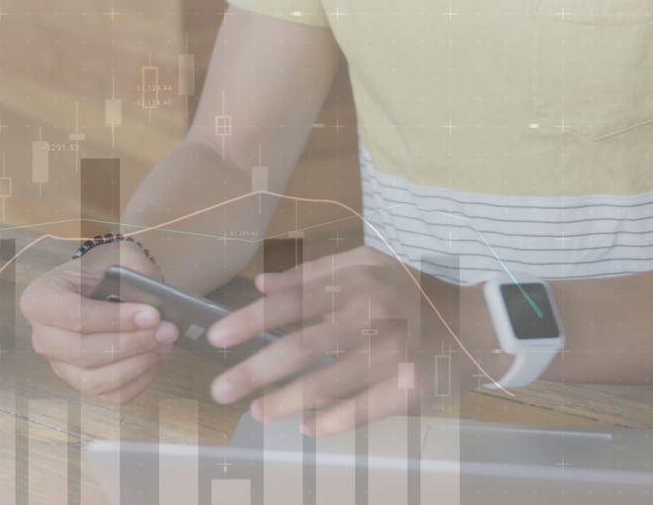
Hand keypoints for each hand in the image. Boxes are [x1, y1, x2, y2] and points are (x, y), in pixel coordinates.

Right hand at [20, 242, 178, 402]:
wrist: (105, 285)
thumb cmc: (108, 271)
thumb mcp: (120, 257)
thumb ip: (136, 274)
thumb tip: (156, 306)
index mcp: (40, 299)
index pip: (71, 315)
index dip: (112, 319)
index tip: (151, 315)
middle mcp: (43, 336)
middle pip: (82, 352)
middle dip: (131, 343)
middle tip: (166, 330)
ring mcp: (60, 365)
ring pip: (95, 380)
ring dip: (137, 364)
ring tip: (164, 343)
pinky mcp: (81, 384)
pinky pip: (111, 394)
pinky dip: (139, 380)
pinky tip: (155, 358)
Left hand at [207, 246, 506, 435]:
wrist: (478, 323)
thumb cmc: (411, 291)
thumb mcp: (365, 265)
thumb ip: (311, 273)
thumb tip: (260, 284)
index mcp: (355, 283)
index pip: (291, 302)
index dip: (249, 320)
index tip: (215, 338)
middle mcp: (371, 316)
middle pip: (302, 347)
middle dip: (255, 371)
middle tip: (221, 389)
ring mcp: (391, 354)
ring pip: (328, 383)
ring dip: (286, 401)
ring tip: (257, 412)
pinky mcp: (410, 387)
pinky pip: (364, 409)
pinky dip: (332, 421)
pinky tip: (306, 428)